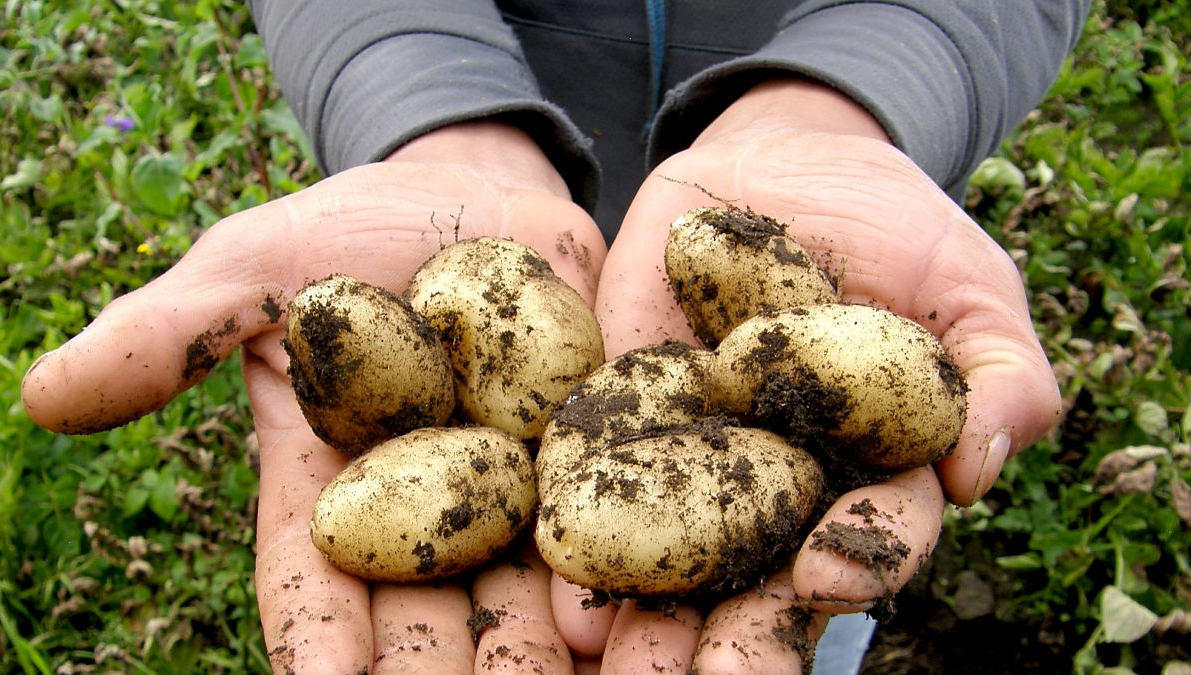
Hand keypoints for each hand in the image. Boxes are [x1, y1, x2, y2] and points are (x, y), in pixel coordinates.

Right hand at [22, 121, 607, 673]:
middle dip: (444, 674)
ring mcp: (518, 487)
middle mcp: (430, 511)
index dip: (320, 643)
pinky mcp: (596, 449)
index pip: (316, 585)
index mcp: (336, 489)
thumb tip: (41, 396)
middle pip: (432, 615)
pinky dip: (624, 575)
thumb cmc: (345, 232)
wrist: (471, 190)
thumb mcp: (250, 269)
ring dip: (545, 655)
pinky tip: (640, 622)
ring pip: (529, 593)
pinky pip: (613, 519)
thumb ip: (168, 334)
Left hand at [550, 80, 1060, 672]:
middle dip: (735, 632)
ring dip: (641, 609)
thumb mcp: (966, 282)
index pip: (871, 534)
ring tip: (603, 646)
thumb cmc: (895, 225)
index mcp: (870, 472)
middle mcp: (778, 485)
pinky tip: (549, 566)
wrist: (779, 163)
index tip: (828, 574)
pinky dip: (574, 518)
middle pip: (760, 575)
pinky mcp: (620, 414)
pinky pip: (594, 473)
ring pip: (671, 551)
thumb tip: (981, 467)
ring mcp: (694, 456)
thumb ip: (999, 371)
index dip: (860, 558)